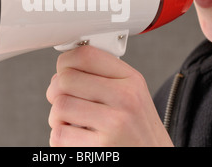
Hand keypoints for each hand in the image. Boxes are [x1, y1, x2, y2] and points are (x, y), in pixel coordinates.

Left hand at [46, 45, 172, 146]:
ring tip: (73, 122)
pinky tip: (77, 138)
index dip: (66, 62)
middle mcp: (125, 98)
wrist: (155, 162)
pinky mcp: (101, 148)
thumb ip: (102, 77)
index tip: (64, 71)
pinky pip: (59, 134)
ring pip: (59, 107)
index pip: (85, 55)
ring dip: (58, 117)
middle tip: (64, 100)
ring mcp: (114, 123)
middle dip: (56, 92)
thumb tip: (62, 70)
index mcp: (131, 80)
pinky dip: (60, 138)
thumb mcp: (132, 94)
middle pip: (66, 80)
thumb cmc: (137, 131)